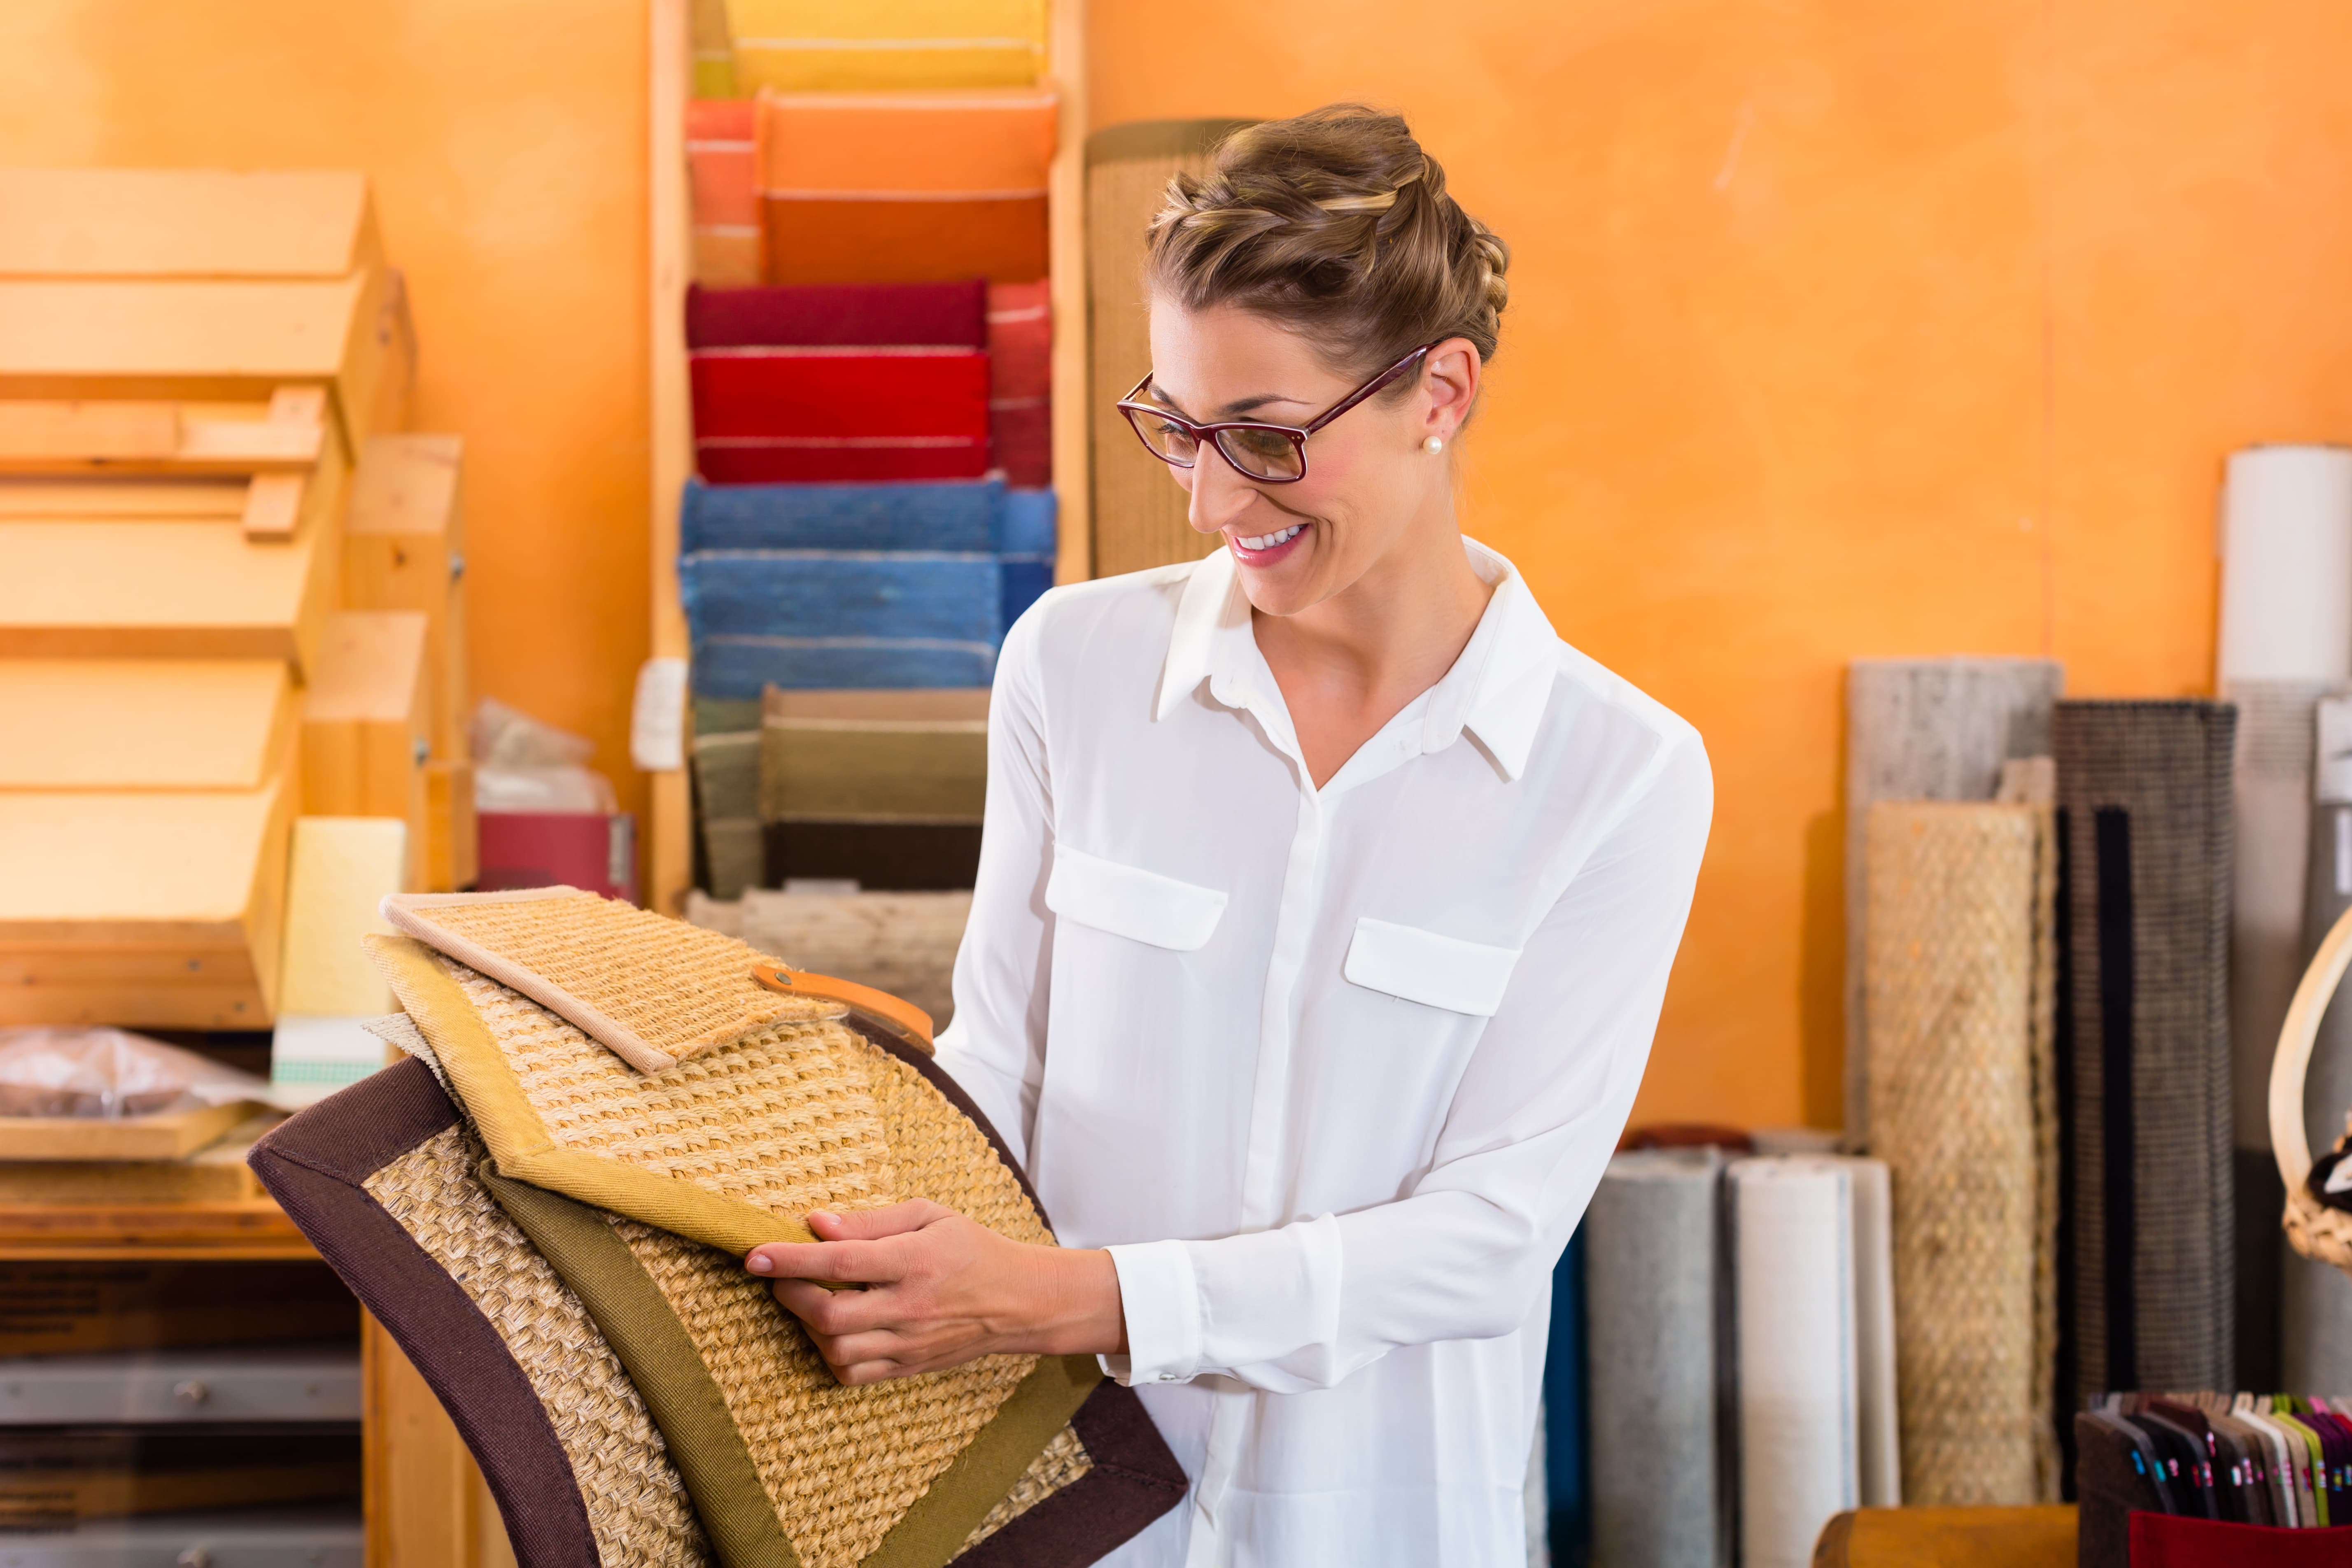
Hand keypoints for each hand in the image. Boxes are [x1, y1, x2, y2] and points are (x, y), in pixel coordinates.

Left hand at [745, 1201, 1125, 1384]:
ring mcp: (909, 1342)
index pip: (840, 1260)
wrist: (1020, 1301)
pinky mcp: (909, 1367)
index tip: (754, 1253)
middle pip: (829, 1313)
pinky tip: (834, 1331)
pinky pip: (853, 1374)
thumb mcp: (929, 1215)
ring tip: (810, 1300)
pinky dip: (830, 1356)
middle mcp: (910, 1306)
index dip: (791, 1258)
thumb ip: (871, 1221)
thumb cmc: (972, 1248)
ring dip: (809, 1326)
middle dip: (789, 1295)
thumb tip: (816, 1223)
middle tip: (778, 1277)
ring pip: (835, 1349)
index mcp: (915, 1260)